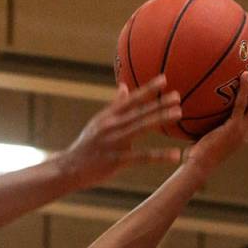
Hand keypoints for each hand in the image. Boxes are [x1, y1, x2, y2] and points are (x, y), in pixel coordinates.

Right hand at [59, 74, 182, 188]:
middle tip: (177, 96)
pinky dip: (158, 156)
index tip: (164, 79)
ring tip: (178, 113)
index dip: (147, 90)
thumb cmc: (87, 145)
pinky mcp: (115, 160)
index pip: (129, 100)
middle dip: (158, 103)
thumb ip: (115, 106)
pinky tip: (175, 155)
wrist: (68, 168)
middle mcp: (110, 126)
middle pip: (138, 112)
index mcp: (107, 117)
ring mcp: (112, 143)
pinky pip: (141, 157)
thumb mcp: (97, 123)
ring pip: (140, 128)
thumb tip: (125, 86)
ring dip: (159, 119)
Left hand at [184, 71, 247, 177]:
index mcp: (241, 137)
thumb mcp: (204, 141)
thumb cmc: (195, 157)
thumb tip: (192, 119)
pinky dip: (245, 88)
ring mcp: (242, 130)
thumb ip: (204, 130)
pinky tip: (244, 76)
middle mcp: (246, 133)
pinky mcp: (233, 126)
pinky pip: (241, 103)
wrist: (198, 166)